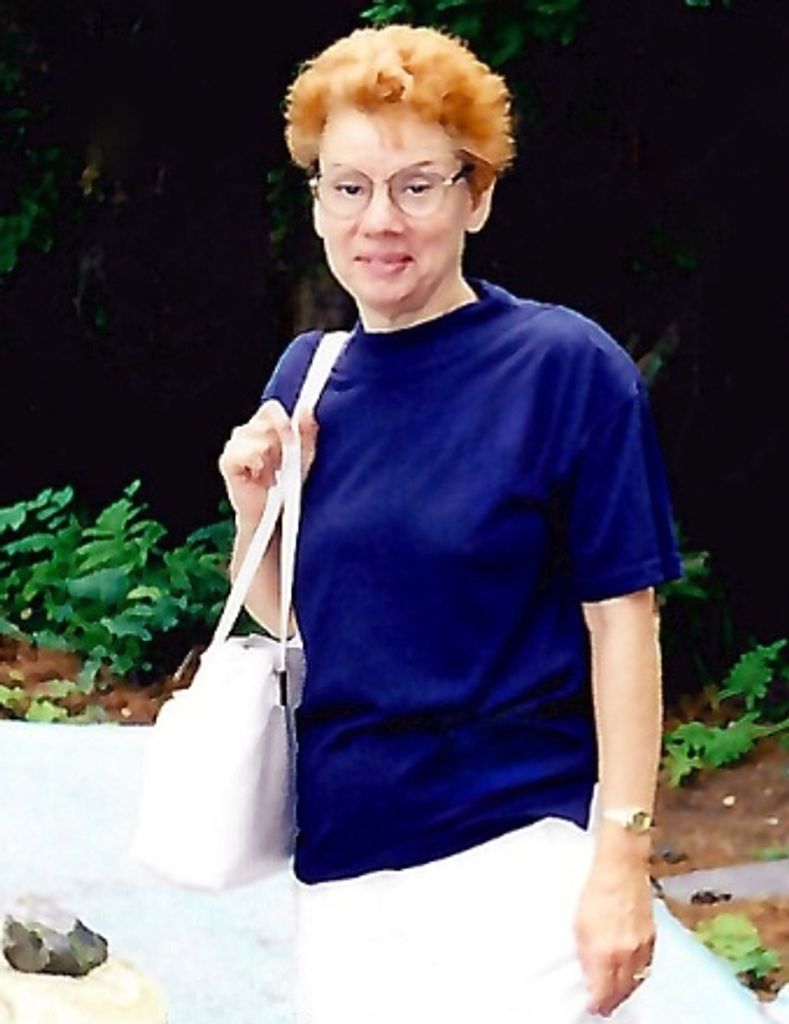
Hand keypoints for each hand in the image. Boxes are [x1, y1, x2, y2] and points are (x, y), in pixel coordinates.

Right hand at [218, 400, 319, 522]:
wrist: (273, 514)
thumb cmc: (288, 485)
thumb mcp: (305, 456)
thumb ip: (307, 431)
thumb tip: (307, 409)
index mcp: (266, 427)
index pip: (271, 409)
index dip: (283, 421)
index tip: (292, 437)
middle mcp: (248, 431)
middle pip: (263, 421)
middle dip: (278, 443)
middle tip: (282, 465)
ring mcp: (235, 444)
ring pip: (255, 435)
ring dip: (268, 455)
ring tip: (271, 473)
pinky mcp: (227, 460)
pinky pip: (242, 451)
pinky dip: (255, 462)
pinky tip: (260, 475)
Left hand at [574, 859, 654, 1016]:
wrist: (621, 864)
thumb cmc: (596, 886)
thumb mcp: (578, 923)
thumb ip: (584, 953)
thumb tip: (588, 974)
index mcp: (603, 950)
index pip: (602, 992)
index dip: (596, 1003)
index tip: (590, 1006)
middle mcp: (625, 952)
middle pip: (622, 991)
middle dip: (612, 1001)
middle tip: (603, 1005)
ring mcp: (641, 945)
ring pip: (636, 980)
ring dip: (626, 990)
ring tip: (616, 993)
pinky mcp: (652, 936)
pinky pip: (646, 965)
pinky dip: (638, 974)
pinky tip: (631, 972)